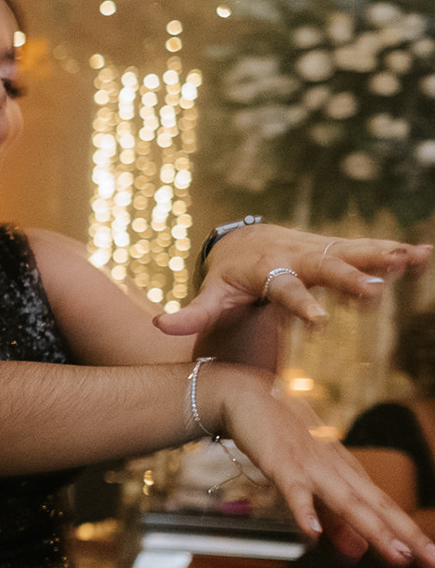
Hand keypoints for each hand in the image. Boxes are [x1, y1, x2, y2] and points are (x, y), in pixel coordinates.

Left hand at [158, 222, 429, 336]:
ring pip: (352, 252)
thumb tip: (159, 325)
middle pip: (325, 267)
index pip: (284, 290)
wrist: (243, 242)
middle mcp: (297, 257)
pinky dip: (396, 250)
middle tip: (374, 290)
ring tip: (414, 259)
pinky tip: (425, 255)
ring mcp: (319, 250)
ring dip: (382, 255)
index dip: (300, 305)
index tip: (319, 322)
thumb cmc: (227, 278)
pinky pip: (368, 248)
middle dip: (349, 278)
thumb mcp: (210, 296)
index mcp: (267, 271)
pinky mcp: (336, 249)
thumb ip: (192, 314)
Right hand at [209, 362, 434, 567]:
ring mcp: (312, 466)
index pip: (386, 509)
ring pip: (347, 501)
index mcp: (347, 473)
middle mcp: (337, 470)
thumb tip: (357, 553)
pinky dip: (304, 511)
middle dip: (407, 536)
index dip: (412, 535)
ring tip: (397, 556)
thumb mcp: (312, 480)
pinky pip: (295, 490)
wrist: (249, 395)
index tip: (433, 561)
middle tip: (432, 564)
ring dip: (373, 529)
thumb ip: (332, 518)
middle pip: (377, 507)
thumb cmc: (281, 437)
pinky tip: (311, 534)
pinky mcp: (281, 463)